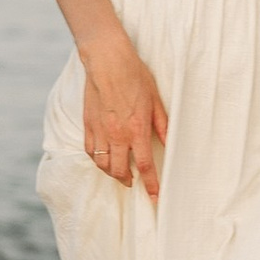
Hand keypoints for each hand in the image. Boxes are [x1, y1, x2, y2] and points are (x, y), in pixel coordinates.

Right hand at [82, 41, 167, 201]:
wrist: (108, 61)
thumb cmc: (135, 77)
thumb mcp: (156, 100)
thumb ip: (162, 125)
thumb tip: (170, 143)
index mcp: (136, 130)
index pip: (145, 165)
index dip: (151, 184)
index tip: (155, 198)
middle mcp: (116, 135)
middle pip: (120, 170)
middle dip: (129, 181)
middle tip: (135, 183)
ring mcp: (100, 131)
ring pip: (103, 164)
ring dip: (112, 173)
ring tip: (120, 174)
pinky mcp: (88, 125)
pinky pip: (90, 151)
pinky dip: (97, 160)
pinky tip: (103, 159)